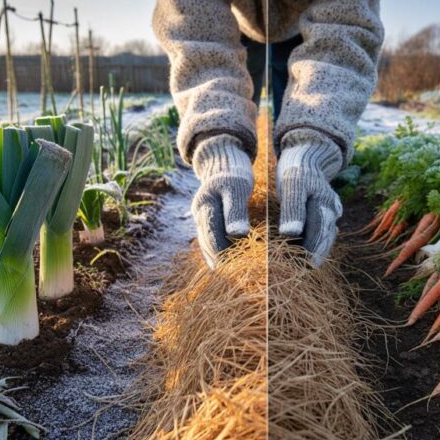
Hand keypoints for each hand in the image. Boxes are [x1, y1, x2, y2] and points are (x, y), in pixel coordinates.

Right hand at [190, 135, 253, 267]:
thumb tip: (237, 236)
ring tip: (237, 278)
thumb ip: (235, 211)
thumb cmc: (234, 171)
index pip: (212, 240)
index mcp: (205, 208)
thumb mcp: (237, 187)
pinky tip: (232, 266)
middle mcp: (199, 215)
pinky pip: (212, 242)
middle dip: (222, 264)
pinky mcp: (209, 220)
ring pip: (208, 246)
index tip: (238, 274)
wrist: (223, 157)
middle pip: (208, 247)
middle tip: (239, 282)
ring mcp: (202, 218)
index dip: (223, 258)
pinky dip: (221, 254)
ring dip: (221, 261)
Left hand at [276, 130, 343, 266]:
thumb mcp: (292, 185)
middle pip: (324, 240)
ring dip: (315, 251)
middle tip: (299, 275)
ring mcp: (331, 210)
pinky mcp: (326, 210)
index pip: (318, 237)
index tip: (300, 270)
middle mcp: (332, 210)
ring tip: (301, 267)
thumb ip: (293, 209)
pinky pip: (322, 230)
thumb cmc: (297, 167)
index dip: (309, 254)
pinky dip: (314, 241)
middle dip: (313, 257)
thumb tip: (291, 234)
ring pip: (324, 236)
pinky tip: (304, 252)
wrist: (308, 151)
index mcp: (324, 205)